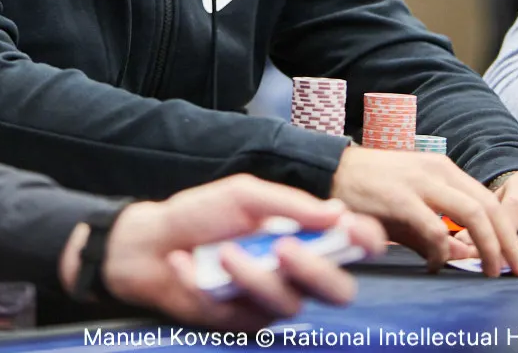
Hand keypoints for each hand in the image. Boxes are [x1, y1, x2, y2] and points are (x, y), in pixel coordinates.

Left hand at [101, 174, 385, 328]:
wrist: (152, 243)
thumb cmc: (202, 213)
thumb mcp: (244, 195)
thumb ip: (290, 205)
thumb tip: (338, 213)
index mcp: (303, 234)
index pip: (351, 244)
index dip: (365, 241)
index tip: (359, 233)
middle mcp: (295, 271)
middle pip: (337, 290)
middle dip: (316, 271)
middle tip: (284, 249)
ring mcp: (271, 300)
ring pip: (289, 305)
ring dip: (255, 276)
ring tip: (224, 251)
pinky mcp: (243, 323)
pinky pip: (242, 313)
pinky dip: (210, 284)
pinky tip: (186, 264)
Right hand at [331, 146, 517, 278]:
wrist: (331, 171)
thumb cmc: (372, 189)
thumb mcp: (413, 204)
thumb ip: (440, 230)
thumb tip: (467, 256)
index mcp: (444, 169)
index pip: (490, 200)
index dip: (510, 232)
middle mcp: (437, 170)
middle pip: (488, 207)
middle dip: (509, 243)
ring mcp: (419, 182)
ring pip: (471, 214)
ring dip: (488, 246)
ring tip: (491, 271)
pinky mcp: (400, 198)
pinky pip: (434, 228)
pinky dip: (442, 251)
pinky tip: (437, 264)